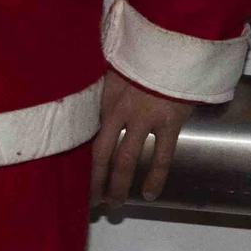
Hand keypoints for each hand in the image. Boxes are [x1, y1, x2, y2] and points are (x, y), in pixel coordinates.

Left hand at [89, 67, 194, 206]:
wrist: (173, 45)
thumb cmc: (143, 56)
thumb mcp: (116, 71)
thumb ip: (107, 93)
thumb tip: (100, 110)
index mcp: (105, 100)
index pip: (88, 136)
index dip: (83, 160)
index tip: (77, 178)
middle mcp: (119, 113)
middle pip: (101, 154)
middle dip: (95, 182)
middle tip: (92, 203)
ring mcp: (144, 120)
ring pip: (125, 161)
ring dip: (119, 186)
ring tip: (115, 205)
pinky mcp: (169, 124)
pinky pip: (160, 158)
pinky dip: (154, 179)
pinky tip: (149, 195)